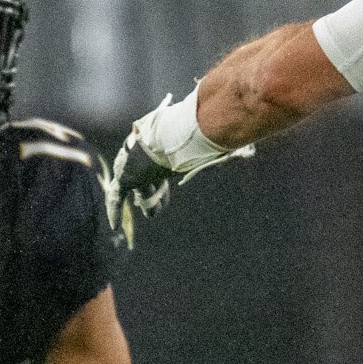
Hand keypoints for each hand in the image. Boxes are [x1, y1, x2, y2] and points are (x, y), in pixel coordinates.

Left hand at [108, 91, 248, 246]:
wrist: (172, 138)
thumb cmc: (191, 139)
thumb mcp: (208, 145)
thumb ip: (224, 148)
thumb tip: (248, 147)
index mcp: (161, 148)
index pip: (158, 166)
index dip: (161, 180)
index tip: (167, 185)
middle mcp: (144, 156)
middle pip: (147, 179)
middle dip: (154, 191)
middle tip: (161, 201)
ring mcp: (132, 166)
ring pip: (139, 191)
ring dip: (150, 202)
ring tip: (154, 211)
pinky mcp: (124, 177)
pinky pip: (117, 198)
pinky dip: (115, 211)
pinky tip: (114, 225)